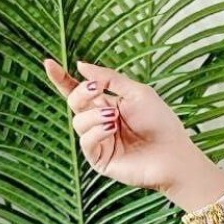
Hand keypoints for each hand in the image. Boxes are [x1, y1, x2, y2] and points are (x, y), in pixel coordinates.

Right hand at [43, 57, 206, 193]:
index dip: (62, 79)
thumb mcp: (137, 92)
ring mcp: (100, 142)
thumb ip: (109, 78)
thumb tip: (80, 66)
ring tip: (114, 117)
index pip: (78, 92)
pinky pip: (85, 142)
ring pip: (77, 122)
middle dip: (81, 93)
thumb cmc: (162, 124)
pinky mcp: (100, 160)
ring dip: (94, 115)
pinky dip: (96, 132)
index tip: (49, 63)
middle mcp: (101, 123)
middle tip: (96, 89)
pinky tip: (112, 129)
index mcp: (108, 105)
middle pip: (73, 103)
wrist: (174, 153)